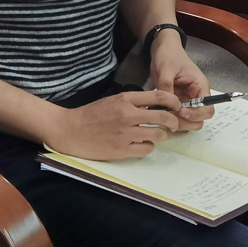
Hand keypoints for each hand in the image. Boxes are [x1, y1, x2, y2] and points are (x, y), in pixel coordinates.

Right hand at [46, 89, 181, 159]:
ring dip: (160, 135)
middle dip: (173, 121)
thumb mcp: (113, 101)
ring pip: (157, 135)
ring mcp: (125, 133)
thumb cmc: (91, 114)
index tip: (177, 106)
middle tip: (173, 124)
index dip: (173, 101)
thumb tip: (156, 104)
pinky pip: (146, 149)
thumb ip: (133, 102)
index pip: (158, 96)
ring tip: (155, 135)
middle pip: (162, 117)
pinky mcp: (122, 150)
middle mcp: (127, 115)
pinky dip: (148, 147)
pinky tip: (142, 144)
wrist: (70, 130)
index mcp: (125, 99)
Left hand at [151, 37, 213, 131]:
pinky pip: (177, 116)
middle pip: (200, 119)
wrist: (161, 49)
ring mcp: (186, 100)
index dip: (196, 114)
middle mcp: (196, 96)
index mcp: (200, 86)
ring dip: (178, 123)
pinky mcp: (176, 102)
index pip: (207, 108)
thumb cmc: (169, 55)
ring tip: (164, 116)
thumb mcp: (167, 68)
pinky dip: (170, 119)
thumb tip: (167, 105)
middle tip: (170, 118)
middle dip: (186, 122)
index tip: (181, 112)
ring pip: (188, 121)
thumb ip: (167, 86)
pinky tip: (160, 114)